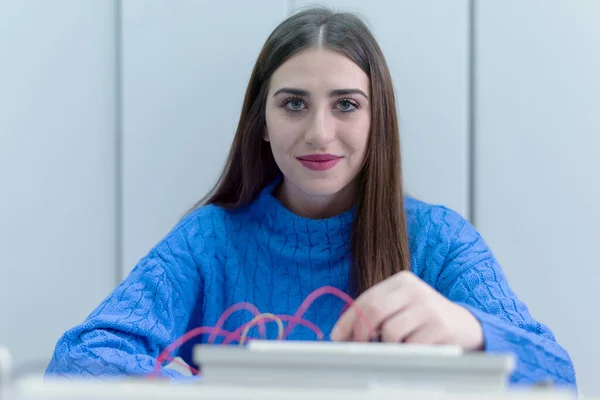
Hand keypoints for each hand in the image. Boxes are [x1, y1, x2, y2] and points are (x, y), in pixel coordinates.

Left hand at [330, 271, 483, 350]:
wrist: (466, 327)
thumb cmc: (425, 319)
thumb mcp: (401, 308)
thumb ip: (376, 314)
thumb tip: (342, 334)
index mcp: (402, 281)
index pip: (366, 299)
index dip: (348, 320)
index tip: (338, 337)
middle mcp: (415, 290)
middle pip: (373, 311)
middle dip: (360, 333)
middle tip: (358, 347)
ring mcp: (428, 307)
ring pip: (390, 332)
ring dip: (388, 346)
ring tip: (397, 346)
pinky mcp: (439, 327)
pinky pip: (410, 346)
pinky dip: (406, 353)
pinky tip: (414, 349)